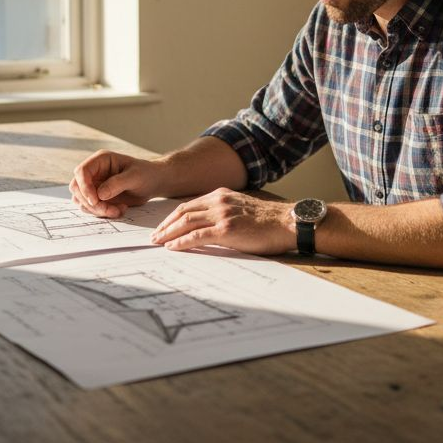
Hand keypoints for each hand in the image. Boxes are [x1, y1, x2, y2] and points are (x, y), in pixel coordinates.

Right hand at [69, 149, 160, 217]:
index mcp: (101, 160)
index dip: (84, 187)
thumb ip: (117, 183)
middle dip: (91, 203)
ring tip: (119, 210)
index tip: (95, 200)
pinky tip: (119, 210)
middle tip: (110, 210)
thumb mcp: (135, 176)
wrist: (153, 183)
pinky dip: (103, 213)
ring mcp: (94, 185)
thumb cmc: (146, 174)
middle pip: (77, 188)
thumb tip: (99, 194)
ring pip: (82, 201)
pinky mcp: (98, 198)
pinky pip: (91, 208)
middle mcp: (94, 172)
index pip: (81, 172)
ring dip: (98, 210)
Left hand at [150, 187, 295, 254]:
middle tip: (155, 236)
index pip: (189, 205)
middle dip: (166, 225)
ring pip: (186, 222)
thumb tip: (207, 228)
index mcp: (221, 195)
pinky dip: (181, 242)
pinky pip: (197, 235)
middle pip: (183, 212)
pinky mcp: (227, 230)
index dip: (173, 216)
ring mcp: (222, 215)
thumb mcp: (241, 210)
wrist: (287, 223)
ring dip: (169, 233)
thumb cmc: (268, 222)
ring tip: (158, 243)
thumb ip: (224, 213)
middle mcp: (219, 202)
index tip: (164, 226)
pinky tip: (172, 247)